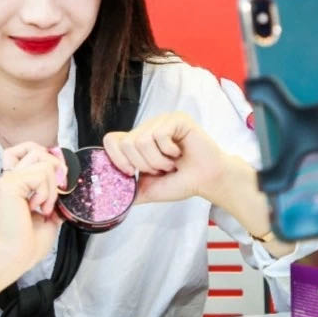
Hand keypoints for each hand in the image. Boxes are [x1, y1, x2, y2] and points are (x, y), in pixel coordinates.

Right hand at [0, 142, 66, 272]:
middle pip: (36, 148)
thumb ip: (55, 197)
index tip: (57, 182)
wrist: (16, 256)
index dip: (47, 158)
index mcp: (17, 183)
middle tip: (57, 192)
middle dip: (55, 168)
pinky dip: (46, 192)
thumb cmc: (29, 242)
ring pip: (43, 162)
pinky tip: (38, 208)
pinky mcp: (9, 184)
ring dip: (52, 186)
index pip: (28, 150)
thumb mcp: (50, 216)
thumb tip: (66, 185)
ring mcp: (8, 179)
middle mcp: (10, 177)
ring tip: (45, 207)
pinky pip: (40, 175)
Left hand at [102, 112, 226, 204]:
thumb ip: (128, 191)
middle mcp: (147, 128)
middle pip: (126, 143)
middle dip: (144, 165)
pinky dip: (169, 151)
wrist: (207, 180)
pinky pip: (159, 134)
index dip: (116, 159)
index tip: (132, 173)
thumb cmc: (181, 182)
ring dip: (158, 160)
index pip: (111, 140)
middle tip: (161, 169)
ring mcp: (161, 121)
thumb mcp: (148, 189)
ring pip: (142, 140)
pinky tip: (179, 153)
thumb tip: (110, 197)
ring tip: (171, 163)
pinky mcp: (176, 119)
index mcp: (137, 141)